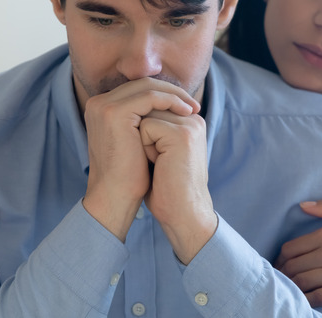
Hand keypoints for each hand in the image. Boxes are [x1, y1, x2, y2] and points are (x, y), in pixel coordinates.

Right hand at [82, 77, 199, 241]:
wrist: (115, 196)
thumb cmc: (130, 175)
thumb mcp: (137, 141)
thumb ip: (144, 120)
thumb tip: (171, 107)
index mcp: (101, 108)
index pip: (138, 89)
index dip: (164, 94)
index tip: (186, 106)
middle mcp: (98, 103)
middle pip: (142, 84)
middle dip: (172, 91)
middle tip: (194, 105)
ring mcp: (104, 106)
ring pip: (148, 86)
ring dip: (175, 95)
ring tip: (193, 109)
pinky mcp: (114, 112)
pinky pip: (150, 97)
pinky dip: (170, 101)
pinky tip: (186, 112)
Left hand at [141, 109, 215, 264]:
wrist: (182, 213)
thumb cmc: (166, 188)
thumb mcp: (159, 151)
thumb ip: (153, 129)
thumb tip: (128, 114)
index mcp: (190, 122)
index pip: (152, 108)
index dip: (143, 134)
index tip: (159, 159)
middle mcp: (193, 119)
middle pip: (147, 109)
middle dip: (142, 136)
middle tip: (159, 163)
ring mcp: (189, 125)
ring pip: (145, 116)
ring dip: (142, 141)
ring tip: (160, 163)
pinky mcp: (181, 134)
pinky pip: (146, 127)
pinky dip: (145, 147)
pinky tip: (159, 164)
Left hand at [275, 199, 321, 305]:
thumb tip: (303, 205)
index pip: (291, 248)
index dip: (281, 258)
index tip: (280, 263)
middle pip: (294, 267)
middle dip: (283, 273)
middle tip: (281, 277)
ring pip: (303, 282)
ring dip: (292, 286)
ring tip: (289, 288)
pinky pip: (319, 297)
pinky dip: (307, 299)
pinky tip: (304, 299)